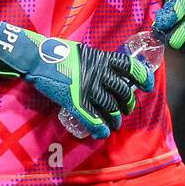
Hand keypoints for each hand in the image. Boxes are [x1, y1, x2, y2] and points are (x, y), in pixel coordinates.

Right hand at [0, 22, 153, 139]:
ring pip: (110, 109)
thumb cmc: (58, 52)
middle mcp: (99, 74)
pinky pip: (92, 119)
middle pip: (122, 92)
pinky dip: (100, 129)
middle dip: (127, 104)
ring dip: (114, 120)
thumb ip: (96, 62)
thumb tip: (105, 70)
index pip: (130, 67)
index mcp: (102, 59)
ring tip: (114, 125)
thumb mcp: (84, 52)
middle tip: (124, 111)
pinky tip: (103, 133)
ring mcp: (88, 89)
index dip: (142, 77)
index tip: (147, 86)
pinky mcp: (75, 102)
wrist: (37, 58)